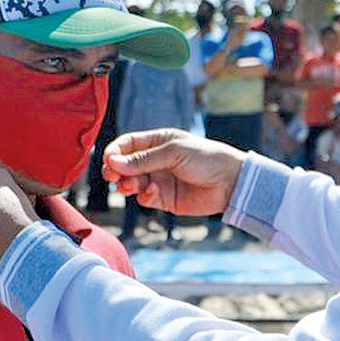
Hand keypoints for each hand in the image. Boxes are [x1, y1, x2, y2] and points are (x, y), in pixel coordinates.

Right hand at [103, 129, 245, 215]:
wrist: (230, 183)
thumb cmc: (206, 158)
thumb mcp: (173, 153)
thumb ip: (143, 160)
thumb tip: (113, 162)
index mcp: (158, 141)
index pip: (128, 144)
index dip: (115, 151)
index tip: (108, 160)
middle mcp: (156, 160)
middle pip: (125, 165)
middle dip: (116, 170)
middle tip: (111, 176)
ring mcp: (159, 179)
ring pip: (132, 183)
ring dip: (127, 184)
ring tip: (130, 186)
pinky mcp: (165, 199)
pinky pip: (145, 198)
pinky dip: (144, 196)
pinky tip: (152, 192)